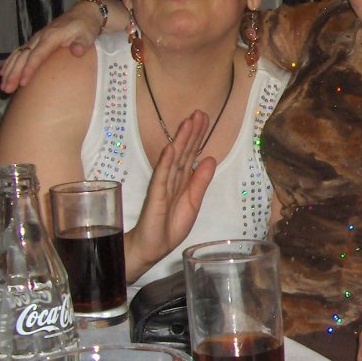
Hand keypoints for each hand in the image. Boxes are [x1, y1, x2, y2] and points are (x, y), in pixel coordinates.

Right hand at [0, 0, 127, 93]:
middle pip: (23, 57)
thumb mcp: (87, 34)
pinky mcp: (36, 42)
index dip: (29, 69)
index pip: (37, 55)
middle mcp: (40, 37)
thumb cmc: (86, 27)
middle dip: (13, 73)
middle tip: (6, 89)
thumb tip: (77, 51)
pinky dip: (10, 62)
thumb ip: (81, 44)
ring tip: (3, 86)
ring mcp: (36, 39)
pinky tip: (4, 72)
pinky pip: (20, 52)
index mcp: (51, 37)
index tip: (23, 83)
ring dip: (9, 70)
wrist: (83, 14)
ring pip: (18, 55)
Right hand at [124, 111, 215, 281]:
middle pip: (183, 152)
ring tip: (187, 122)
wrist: (152, 248)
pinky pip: (161, 178)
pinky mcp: (155, 197)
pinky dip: (166, 163)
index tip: (205, 118)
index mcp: (182, 180)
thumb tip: (209, 158)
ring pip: (174, 160)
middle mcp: (172, 179)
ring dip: (180, 141)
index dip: (198, 137)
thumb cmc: (169, 226)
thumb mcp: (192, 203)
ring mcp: (163, 187)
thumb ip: (200, 181)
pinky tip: (170, 148)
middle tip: (199, 112)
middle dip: (191, 133)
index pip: (191, 154)